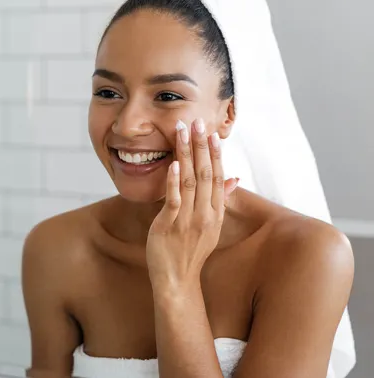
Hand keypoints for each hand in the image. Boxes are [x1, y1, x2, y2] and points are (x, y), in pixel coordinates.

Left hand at [146, 119, 237, 289]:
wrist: (177, 281)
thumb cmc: (189, 251)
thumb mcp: (210, 225)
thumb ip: (219, 200)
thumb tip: (234, 177)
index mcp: (215, 212)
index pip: (218, 176)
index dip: (215, 153)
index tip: (212, 132)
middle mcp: (205, 214)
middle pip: (206, 173)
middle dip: (201, 146)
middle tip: (198, 122)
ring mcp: (188, 220)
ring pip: (190, 181)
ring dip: (187, 154)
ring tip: (183, 132)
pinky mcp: (170, 226)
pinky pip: (174, 200)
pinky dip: (174, 181)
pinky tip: (174, 164)